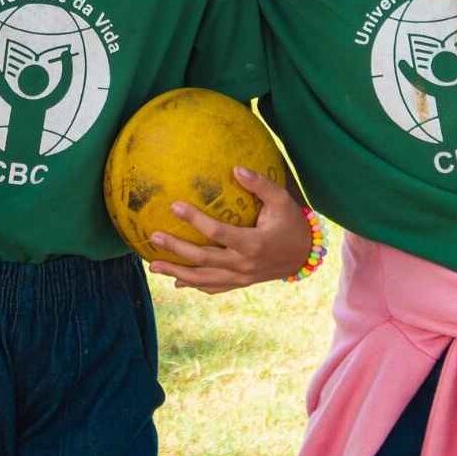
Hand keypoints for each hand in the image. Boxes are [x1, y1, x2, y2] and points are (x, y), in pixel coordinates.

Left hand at [145, 168, 309, 292]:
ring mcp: (241, 278)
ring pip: (203, 278)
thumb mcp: (282, 200)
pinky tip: (176, 282)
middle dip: (176, 249)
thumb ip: (260, 185)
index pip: (218, 232)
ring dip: (176, 272)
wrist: (304, 256)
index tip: (174, 206)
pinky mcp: (240, 284)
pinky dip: (194, 285)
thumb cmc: (292, 223)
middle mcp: (244, 264)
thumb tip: (236, 168)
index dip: (195, 220)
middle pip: (203, 258)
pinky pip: (214, 287)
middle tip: (153, 237)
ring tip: (152, 266)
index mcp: (253, 243)